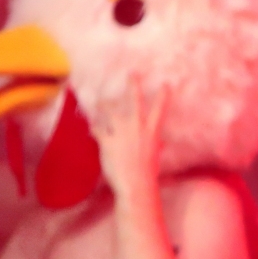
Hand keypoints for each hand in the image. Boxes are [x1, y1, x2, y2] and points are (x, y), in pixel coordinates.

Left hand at [92, 77, 166, 200]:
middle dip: (133, 85)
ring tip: (102, 100)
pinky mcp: (107, 140)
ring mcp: (121, 132)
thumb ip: (156, 144)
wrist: (135, 184)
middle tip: (132, 74)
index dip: (163, 95)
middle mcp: (137, 127)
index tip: (166, 85)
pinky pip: (98, 129)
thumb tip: (161, 143)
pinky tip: (91, 128)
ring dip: (105, 104)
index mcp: (152, 131)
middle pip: (135, 100)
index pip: (160, 108)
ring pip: (111, 110)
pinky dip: (95, 128)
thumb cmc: (148, 173)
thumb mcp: (155, 155)